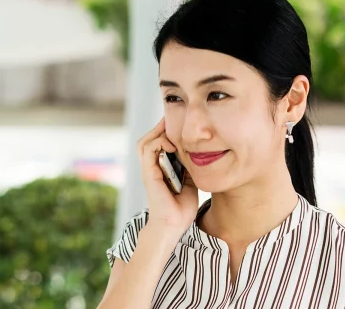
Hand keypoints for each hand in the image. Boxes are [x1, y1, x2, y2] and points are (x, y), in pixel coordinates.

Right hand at [137, 118, 198, 236]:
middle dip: (159, 127)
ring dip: (157, 133)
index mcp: (160, 169)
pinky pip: (149, 151)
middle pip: (148, 139)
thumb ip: (190, 168)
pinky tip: (171, 145)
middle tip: (172, 120)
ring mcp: (149, 171)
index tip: (179, 122)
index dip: (165, 131)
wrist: (174, 225)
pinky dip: (159, 143)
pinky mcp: (149, 174)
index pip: (157, 144)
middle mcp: (152, 168)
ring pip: (145, 142)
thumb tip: (199, 154)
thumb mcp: (190, 182)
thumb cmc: (181, 208)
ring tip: (170, 130)